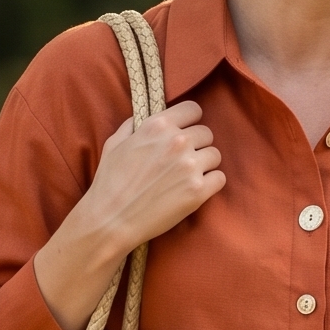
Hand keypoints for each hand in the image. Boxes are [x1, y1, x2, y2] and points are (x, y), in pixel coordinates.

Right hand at [34, 100, 224, 329]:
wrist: (111, 219)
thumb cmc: (109, 183)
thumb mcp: (115, 143)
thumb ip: (133, 125)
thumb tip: (145, 118)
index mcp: (158, 125)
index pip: (194, 109)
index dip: (191, 121)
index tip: (186, 133)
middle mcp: (177, 141)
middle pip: (206, 134)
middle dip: (197, 146)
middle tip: (183, 162)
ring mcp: (189, 166)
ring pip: (215, 155)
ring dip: (205, 165)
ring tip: (188, 177)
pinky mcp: (198, 191)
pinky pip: (219, 178)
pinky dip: (211, 184)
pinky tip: (195, 189)